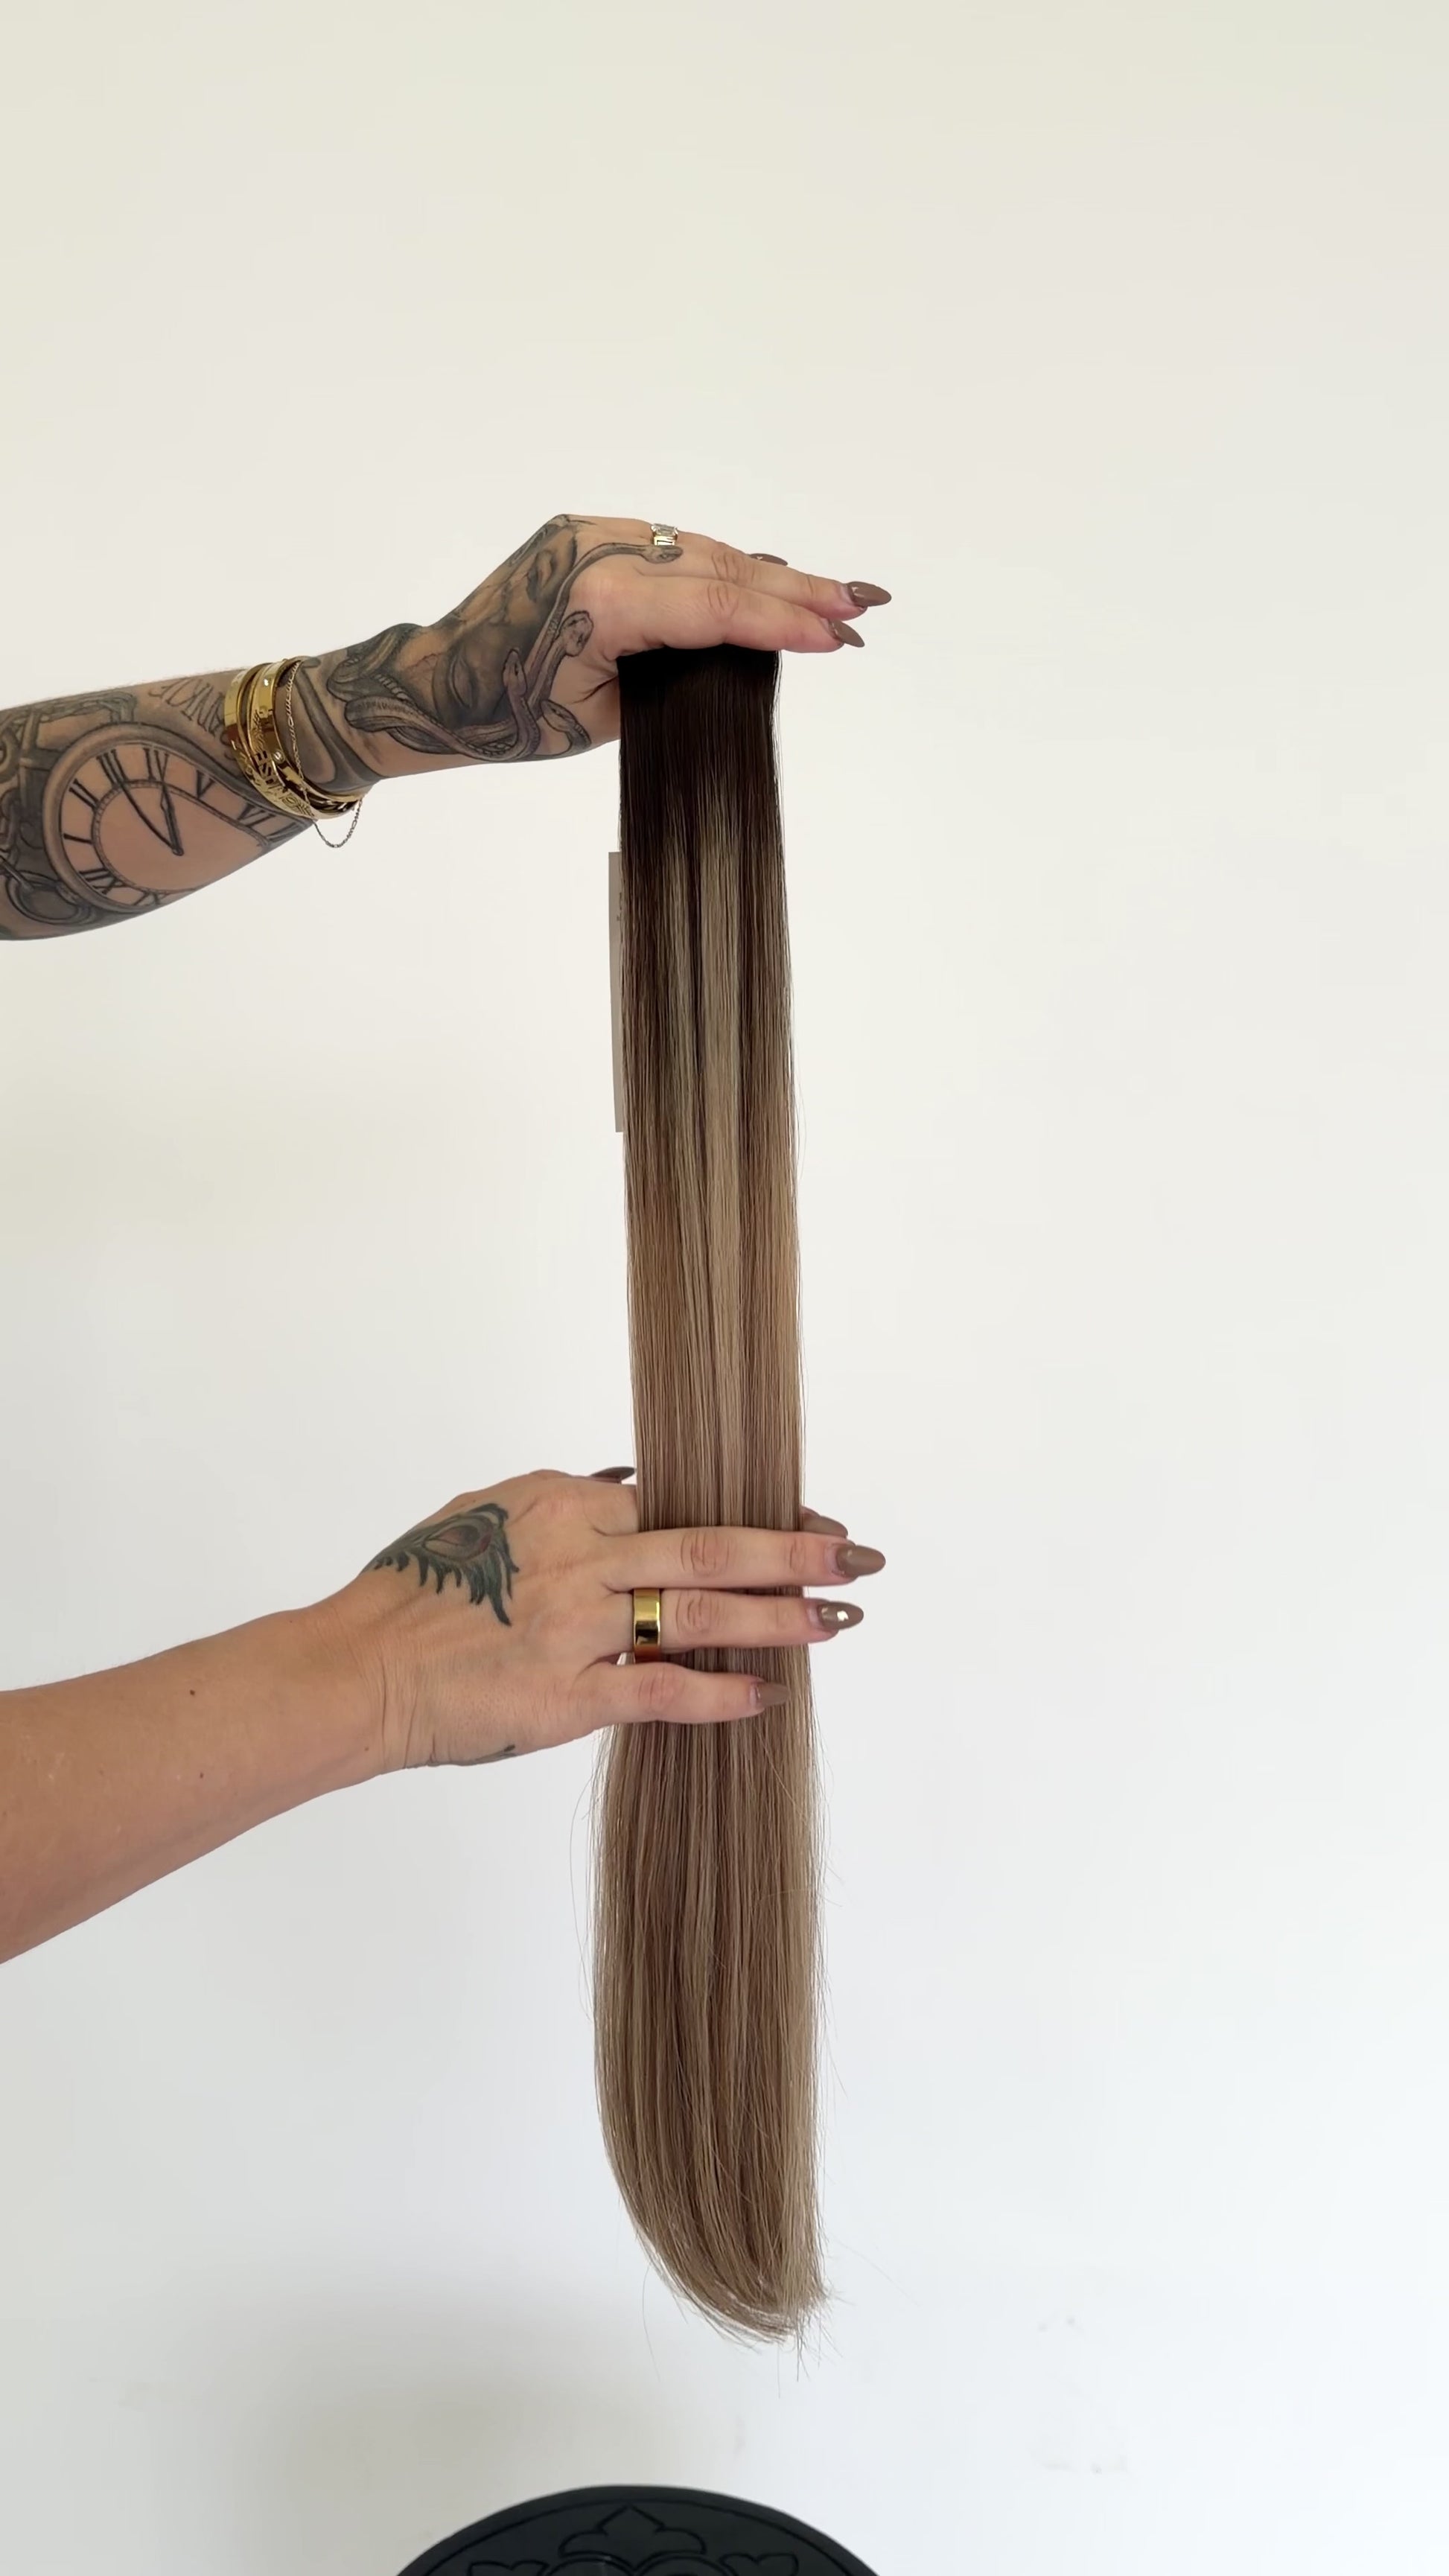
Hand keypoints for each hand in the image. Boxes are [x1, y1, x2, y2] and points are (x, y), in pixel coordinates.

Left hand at [296, 517, 892, 787]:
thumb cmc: (512, 717)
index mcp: (600, 602)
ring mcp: (591, 534)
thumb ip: (677, 672)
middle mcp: (597, 552)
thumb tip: (742, 649)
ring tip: (830, 598)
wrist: (439, 685)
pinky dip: (721, 567)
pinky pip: (672, 547)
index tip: (839, 636)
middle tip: (861, 605)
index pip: (715, 607)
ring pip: (701, 551)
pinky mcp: (587, 532)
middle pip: (718, 568)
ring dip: (766, 575)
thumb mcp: (607, 714)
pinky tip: (768, 579)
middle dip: (795, 590)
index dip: (783, 621)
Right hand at [325, 1466, 885, 1770]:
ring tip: (836, 1621)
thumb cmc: (410, 1594)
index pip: (680, 1501)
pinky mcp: (568, 1697)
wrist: (358, 1669)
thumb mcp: (482, 1514)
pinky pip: (663, 1692)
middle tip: (856, 1555)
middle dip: (795, 1552)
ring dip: (778, 1617)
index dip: (754, 1514)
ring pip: (700, 1613)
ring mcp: (576, 1629)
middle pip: (710, 1547)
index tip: (805, 1521)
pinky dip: (721, 1694)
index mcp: (560, 1506)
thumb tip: (626, 1487)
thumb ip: (560, 1502)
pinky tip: (766, 1695)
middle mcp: (579, 1559)